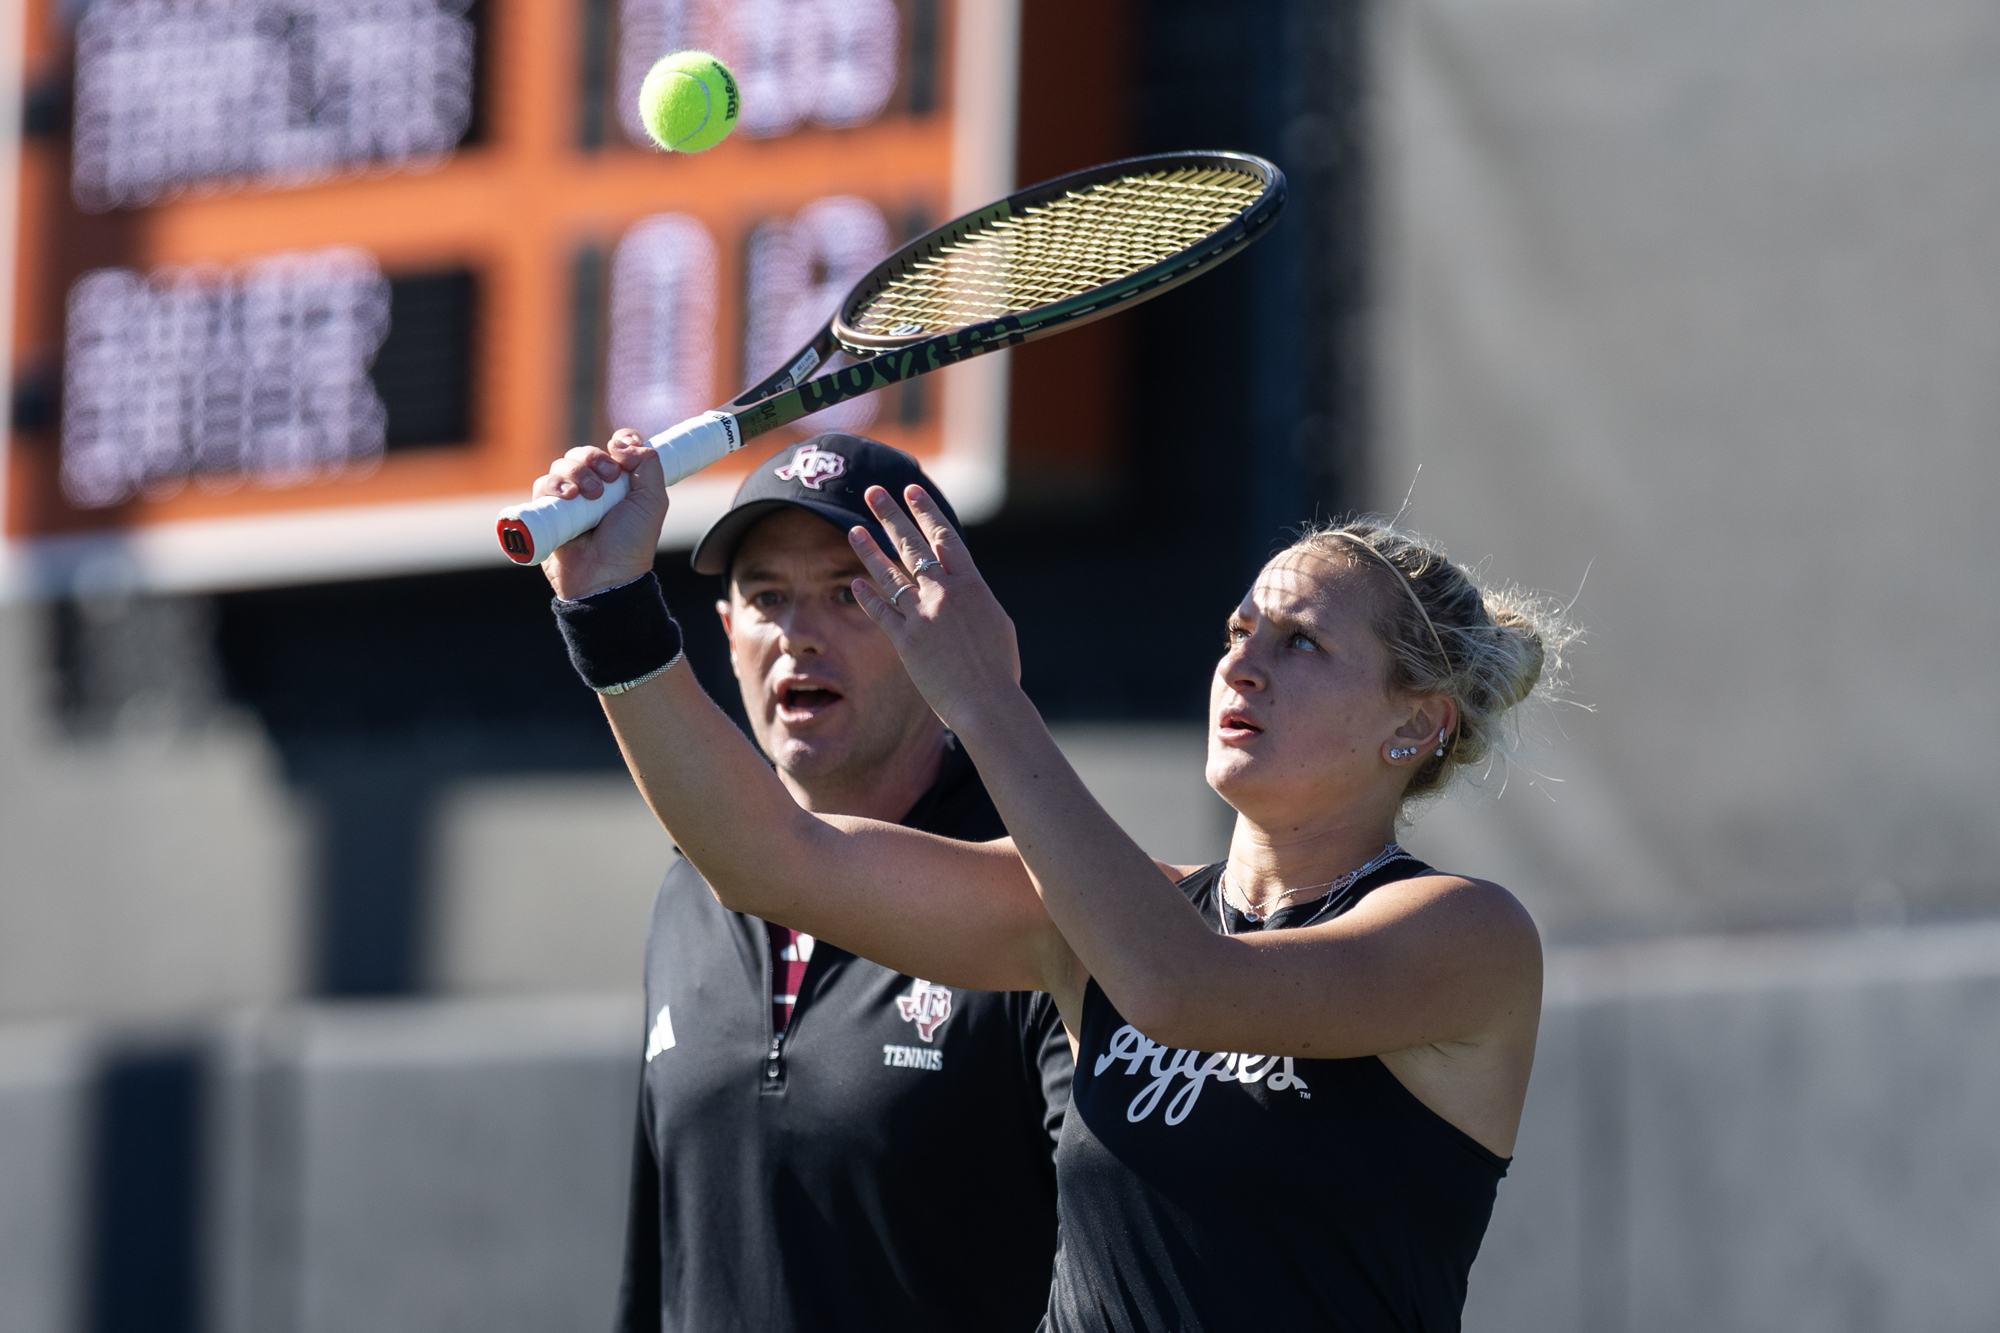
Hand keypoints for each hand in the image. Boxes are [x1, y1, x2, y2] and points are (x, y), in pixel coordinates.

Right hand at [532, 429, 667, 599]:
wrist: (605, 576)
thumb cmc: (631, 543)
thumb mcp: (652, 501)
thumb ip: (648, 464)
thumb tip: (620, 442)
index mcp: (620, 483)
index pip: (615, 447)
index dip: (618, 442)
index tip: (621, 451)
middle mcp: (594, 488)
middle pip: (584, 453)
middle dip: (593, 460)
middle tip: (606, 482)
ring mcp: (569, 500)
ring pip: (562, 465)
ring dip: (575, 473)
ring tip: (588, 496)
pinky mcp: (548, 512)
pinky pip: (542, 485)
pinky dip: (553, 485)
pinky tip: (568, 497)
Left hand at [847, 484, 1022, 731]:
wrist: (987, 701)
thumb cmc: (999, 668)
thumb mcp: (996, 622)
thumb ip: (974, 599)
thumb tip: (963, 586)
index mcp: (972, 585)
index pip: (944, 537)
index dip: (925, 512)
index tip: (911, 491)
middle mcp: (945, 593)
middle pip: (912, 545)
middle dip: (891, 515)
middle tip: (873, 492)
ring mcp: (923, 615)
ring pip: (890, 574)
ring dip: (869, 549)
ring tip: (853, 529)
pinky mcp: (906, 640)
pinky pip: (882, 611)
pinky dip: (867, 596)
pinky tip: (854, 582)